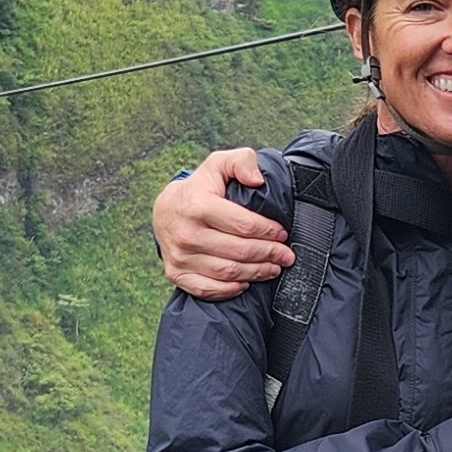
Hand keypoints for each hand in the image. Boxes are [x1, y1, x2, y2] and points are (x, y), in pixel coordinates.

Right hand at [152, 152, 290, 298]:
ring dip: (256, 272)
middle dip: (269, 254)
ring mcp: (180, 256)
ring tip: (273, 268)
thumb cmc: (200, 188)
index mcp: (198, 205)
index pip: (244, 225)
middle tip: (286, 255)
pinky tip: (246, 282)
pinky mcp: (176, 273)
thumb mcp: (219, 164)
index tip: (283, 234)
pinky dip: (230, 289)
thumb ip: (241, 162)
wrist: (165, 210)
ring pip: (228, 272)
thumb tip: (258, 180)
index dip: (268, 231)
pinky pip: (208, 288)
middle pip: (239, 251)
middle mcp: (187, 233)